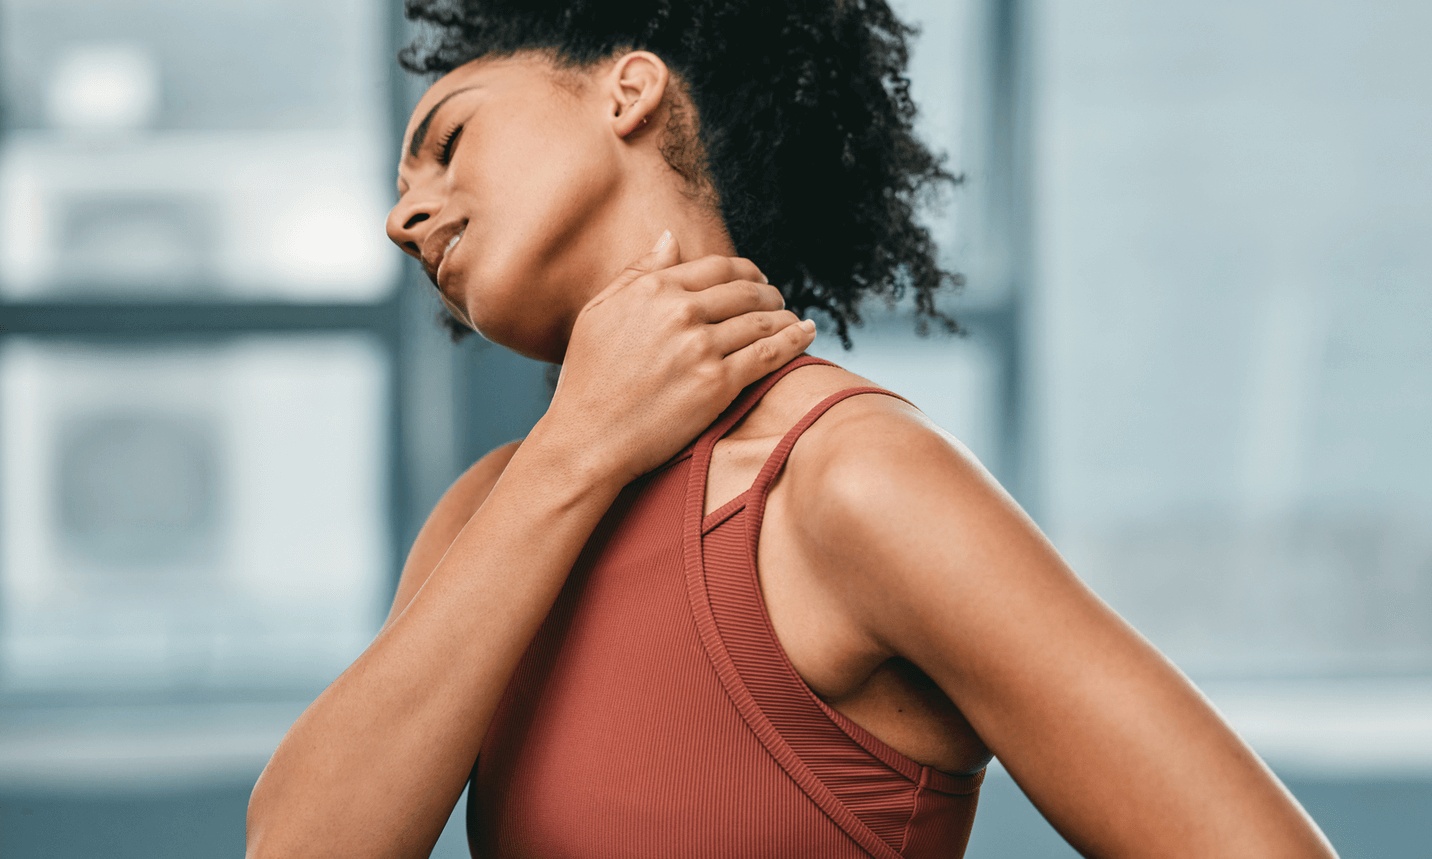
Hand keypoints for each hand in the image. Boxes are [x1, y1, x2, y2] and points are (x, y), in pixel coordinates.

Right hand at [539, 229, 816, 487]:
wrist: (588, 439)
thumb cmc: (588, 379)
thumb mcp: (598, 313)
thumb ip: (638, 273)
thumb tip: (670, 238)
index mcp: (653, 290)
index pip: (716, 267)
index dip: (744, 270)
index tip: (756, 278)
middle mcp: (680, 312)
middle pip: (745, 291)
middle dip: (768, 292)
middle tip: (777, 300)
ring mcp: (701, 348)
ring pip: (762, 321)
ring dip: (784, 315)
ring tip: (793, 318)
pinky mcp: (718, 383)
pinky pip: (769, 354)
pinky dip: (795, 340)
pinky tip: (807, 333)